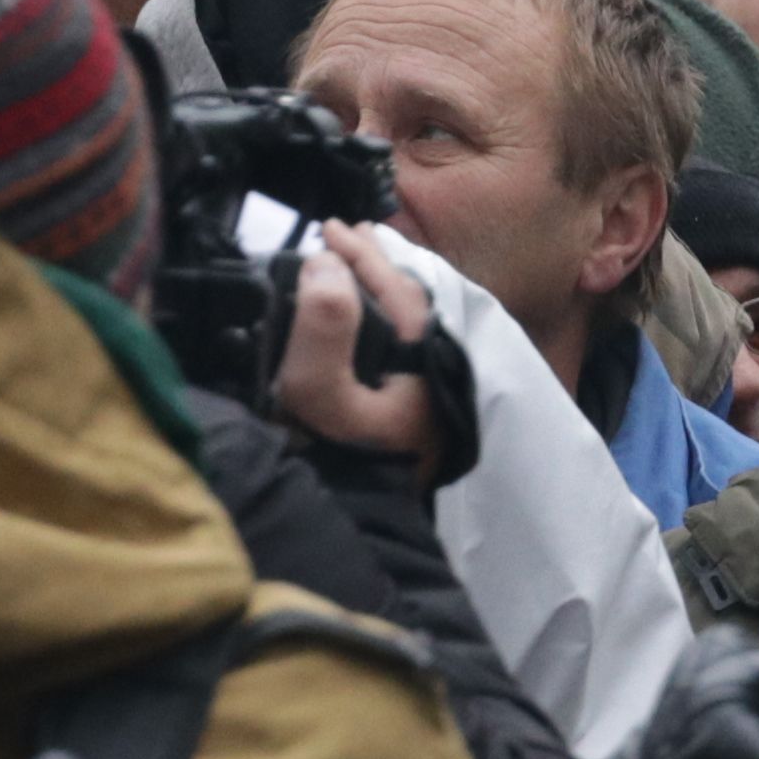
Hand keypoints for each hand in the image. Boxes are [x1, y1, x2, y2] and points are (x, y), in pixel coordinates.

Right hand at [271, 223, 437, 466]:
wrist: (354, 529)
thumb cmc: (339, 461)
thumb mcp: (321, 395)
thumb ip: (323, 328)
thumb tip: (325, 266)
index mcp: (427, 361)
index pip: (399, 289)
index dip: (362, 253)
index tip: (328, 229)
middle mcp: (437, 375)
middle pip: (412, 302)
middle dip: (376, 265)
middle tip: (339, 235)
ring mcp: (428, 398)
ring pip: (409, 325)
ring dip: (378, 291)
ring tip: (348, 266)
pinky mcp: (412, 417)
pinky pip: (401, 348)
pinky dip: (379, 321)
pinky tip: (358, 319)